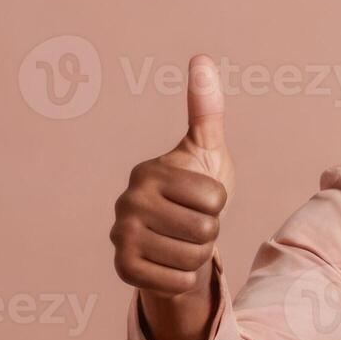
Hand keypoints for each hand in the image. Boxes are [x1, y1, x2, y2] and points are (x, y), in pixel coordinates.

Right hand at [111, 54, 234, 339]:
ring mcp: (121, 237)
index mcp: (148, 172)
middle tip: (193, 225)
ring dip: (197, 256)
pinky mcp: (123, 269)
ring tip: (183, 242)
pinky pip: (176, 281)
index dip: (219, 203)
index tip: (200, 199)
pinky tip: (170, 263)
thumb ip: (205, 108)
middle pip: (205, 229)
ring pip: (193, 257)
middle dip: (210, 232)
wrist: (178, 241)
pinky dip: (183, 277)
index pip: (214, 198)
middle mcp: (127, 202)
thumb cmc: (196, 191)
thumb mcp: (207, 150)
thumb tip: (200, 58)